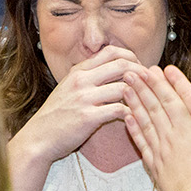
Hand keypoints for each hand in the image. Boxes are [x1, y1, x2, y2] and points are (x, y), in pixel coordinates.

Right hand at [14, 46, 143, 165]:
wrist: (39, 138)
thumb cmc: (57, 116)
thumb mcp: (68, 88)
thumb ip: (88, 77)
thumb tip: (112, 69)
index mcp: (79, 71)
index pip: (112, 52)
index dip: (131, 57)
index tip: (140, 68)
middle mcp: (81, 80)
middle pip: (122, 65)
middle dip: (141, 72)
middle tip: (151, 84)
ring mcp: (84, 98)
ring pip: (124, 87)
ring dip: (139, 94)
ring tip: (145, 102)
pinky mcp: (88, 117)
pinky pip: (119, 110)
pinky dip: (131, 113)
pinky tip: (134, 117)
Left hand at [123, 65, 190, 190]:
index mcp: (188, 130)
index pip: (171, 100)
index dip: (161, 83)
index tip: (151, 68)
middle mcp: (170, 137)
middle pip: (153, 107)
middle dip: (142, 87)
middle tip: (130, 71)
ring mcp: (160, 151)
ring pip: (144, 121)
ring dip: (133, 103)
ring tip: (124, 88)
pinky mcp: (154, 166)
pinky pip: (140, 142)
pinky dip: (133, 128)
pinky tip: (127, 117)